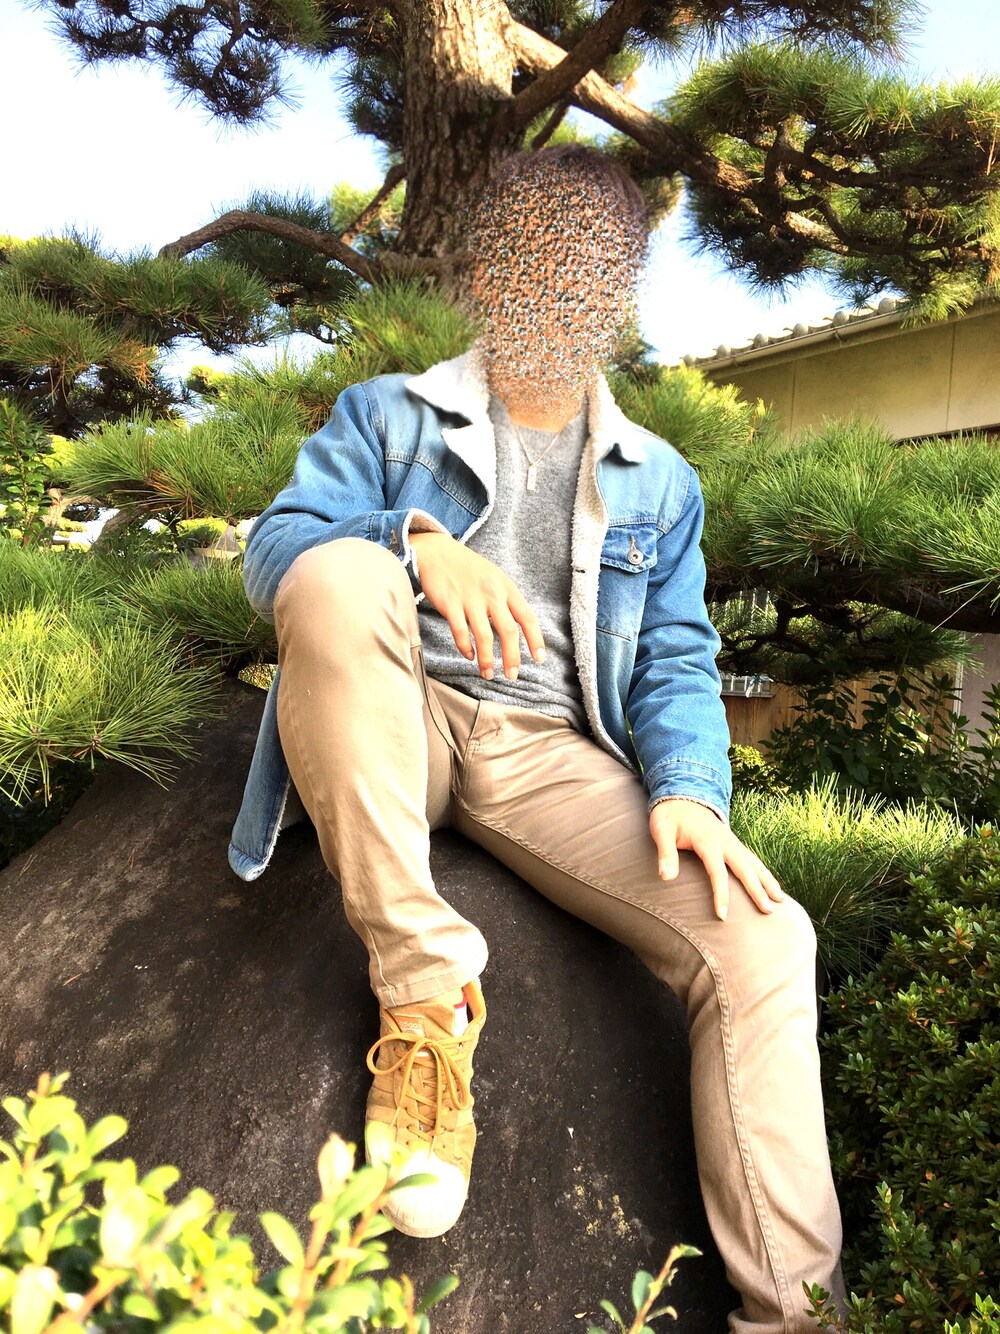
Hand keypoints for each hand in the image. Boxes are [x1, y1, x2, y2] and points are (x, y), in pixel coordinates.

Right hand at [410, 531, 544, 679]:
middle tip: (512, 676)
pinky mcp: (450, 604)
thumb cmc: (468, 568)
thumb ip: (507, 600)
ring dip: (487, 660)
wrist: (437, 552)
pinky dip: (466, 648)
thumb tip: (521, 627)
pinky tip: (469, 656)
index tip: (539, 659)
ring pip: (484, 637)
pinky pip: (460, 633)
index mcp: (506, 588)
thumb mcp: (495, 578)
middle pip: (508, 632)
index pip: (527, 617)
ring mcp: (470, 599)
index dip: (535, 640)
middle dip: (512, 658)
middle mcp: (491, 594)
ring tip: (489, 674)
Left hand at [649, 798, 783, 921]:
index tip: (723, 916)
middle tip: (768, 910)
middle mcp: (725, 841)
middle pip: (745, 868)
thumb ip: (665, 853)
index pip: (717, 872)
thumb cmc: (669, 815)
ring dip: (767, 880)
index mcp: (707, 841)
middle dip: (757, 890)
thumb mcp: (661, 830)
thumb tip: (666, 878)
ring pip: (754, 862)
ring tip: (781, 899)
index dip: (720, 894)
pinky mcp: (732, 841)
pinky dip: (763, 871)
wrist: (681, 794)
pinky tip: (771, 884)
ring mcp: (731, 841)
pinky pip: (751, 858)